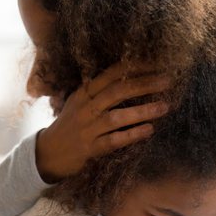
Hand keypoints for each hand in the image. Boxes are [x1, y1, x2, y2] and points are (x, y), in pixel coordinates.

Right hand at [35, 62, 170, 181]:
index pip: (112, 74)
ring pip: (117, 116)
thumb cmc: (69, 126)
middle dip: (144, 84)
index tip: (157, 62)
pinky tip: (149, 130)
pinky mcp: (90, 149)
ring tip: (165, 106)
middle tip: (168, 81)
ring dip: (143, 110)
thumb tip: (130, 77)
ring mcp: (87, 129)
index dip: (135, 67)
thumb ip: (99, 91)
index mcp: (84, 93)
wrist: (48, 153)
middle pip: (118, 91)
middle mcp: (85, 108)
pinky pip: (114, 140)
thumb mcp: (79, 103)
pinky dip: (132, 135)